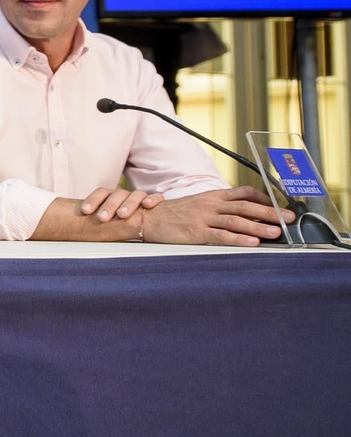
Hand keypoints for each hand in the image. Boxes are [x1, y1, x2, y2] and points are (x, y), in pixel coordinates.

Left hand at [78, 186, 163, 224]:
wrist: (148, 224)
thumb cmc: (120, 225)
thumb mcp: (106, 223)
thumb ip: (95, 222)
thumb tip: (71, 229)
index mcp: (112, 197)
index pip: (102, 193)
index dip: (93, 200)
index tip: (85, 211)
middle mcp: (126, 196)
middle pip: (117, 194)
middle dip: (109, 206)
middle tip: (102, 218)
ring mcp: (141, 198)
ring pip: (136, 194)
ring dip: (129, 203)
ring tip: (122, 215)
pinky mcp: (157, 203)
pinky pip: (157, 197)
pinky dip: (153, 199)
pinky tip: (147, 205)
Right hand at [140, 185, 293, 246]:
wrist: (147, 218)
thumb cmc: (172, 214)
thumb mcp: (197, 204)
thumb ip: (217, 206)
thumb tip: (239, 213)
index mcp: (212, 196)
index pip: (243, 193)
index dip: (263, 199)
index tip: (279, 206)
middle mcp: (210, 204)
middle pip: (245, 206)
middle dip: (269, 212)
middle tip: (288, 219)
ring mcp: (203, 218)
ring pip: (236, 220)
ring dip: (258, 226)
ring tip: (275, 233)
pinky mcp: (196, 232)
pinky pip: (220, 235)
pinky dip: (238, 238)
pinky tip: (251, 242)